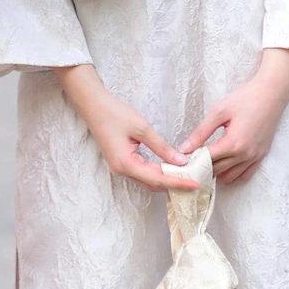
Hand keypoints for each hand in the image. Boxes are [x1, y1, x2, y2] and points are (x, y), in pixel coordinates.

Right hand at [58, 65, 198, 192]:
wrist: (93, 104)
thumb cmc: (114, 113)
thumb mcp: (142, 128)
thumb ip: (162, 146)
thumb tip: (181, 161)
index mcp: (126, 164)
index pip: (158, 179)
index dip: (178, 183)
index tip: (195, 184)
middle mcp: (121, 171)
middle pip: (153, 184)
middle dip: (174, 184)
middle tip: (194, 181)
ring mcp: (119, 167)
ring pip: (147, 180)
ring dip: (166, 179)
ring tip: (185, 176)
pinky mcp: (120, 162)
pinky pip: (142, 172)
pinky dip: (157, 172)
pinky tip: (168, 168)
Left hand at [180, 48, 288, 184]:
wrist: (271, 95)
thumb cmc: (244, 99)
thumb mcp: (219, 111)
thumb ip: (201, 131)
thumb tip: (185, 147)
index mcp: (233, 144)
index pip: (208, 160)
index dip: (194, 160)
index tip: (183, 159)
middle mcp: (245, 155)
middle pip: (218, 170)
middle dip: (203, 167)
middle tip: (191, 163)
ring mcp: (255, 157)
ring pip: (231, 176)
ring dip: (217, 174)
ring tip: (204, 166)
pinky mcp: (261, 156)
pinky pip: (245, 175)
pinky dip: (233, 176)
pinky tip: (223, 171)